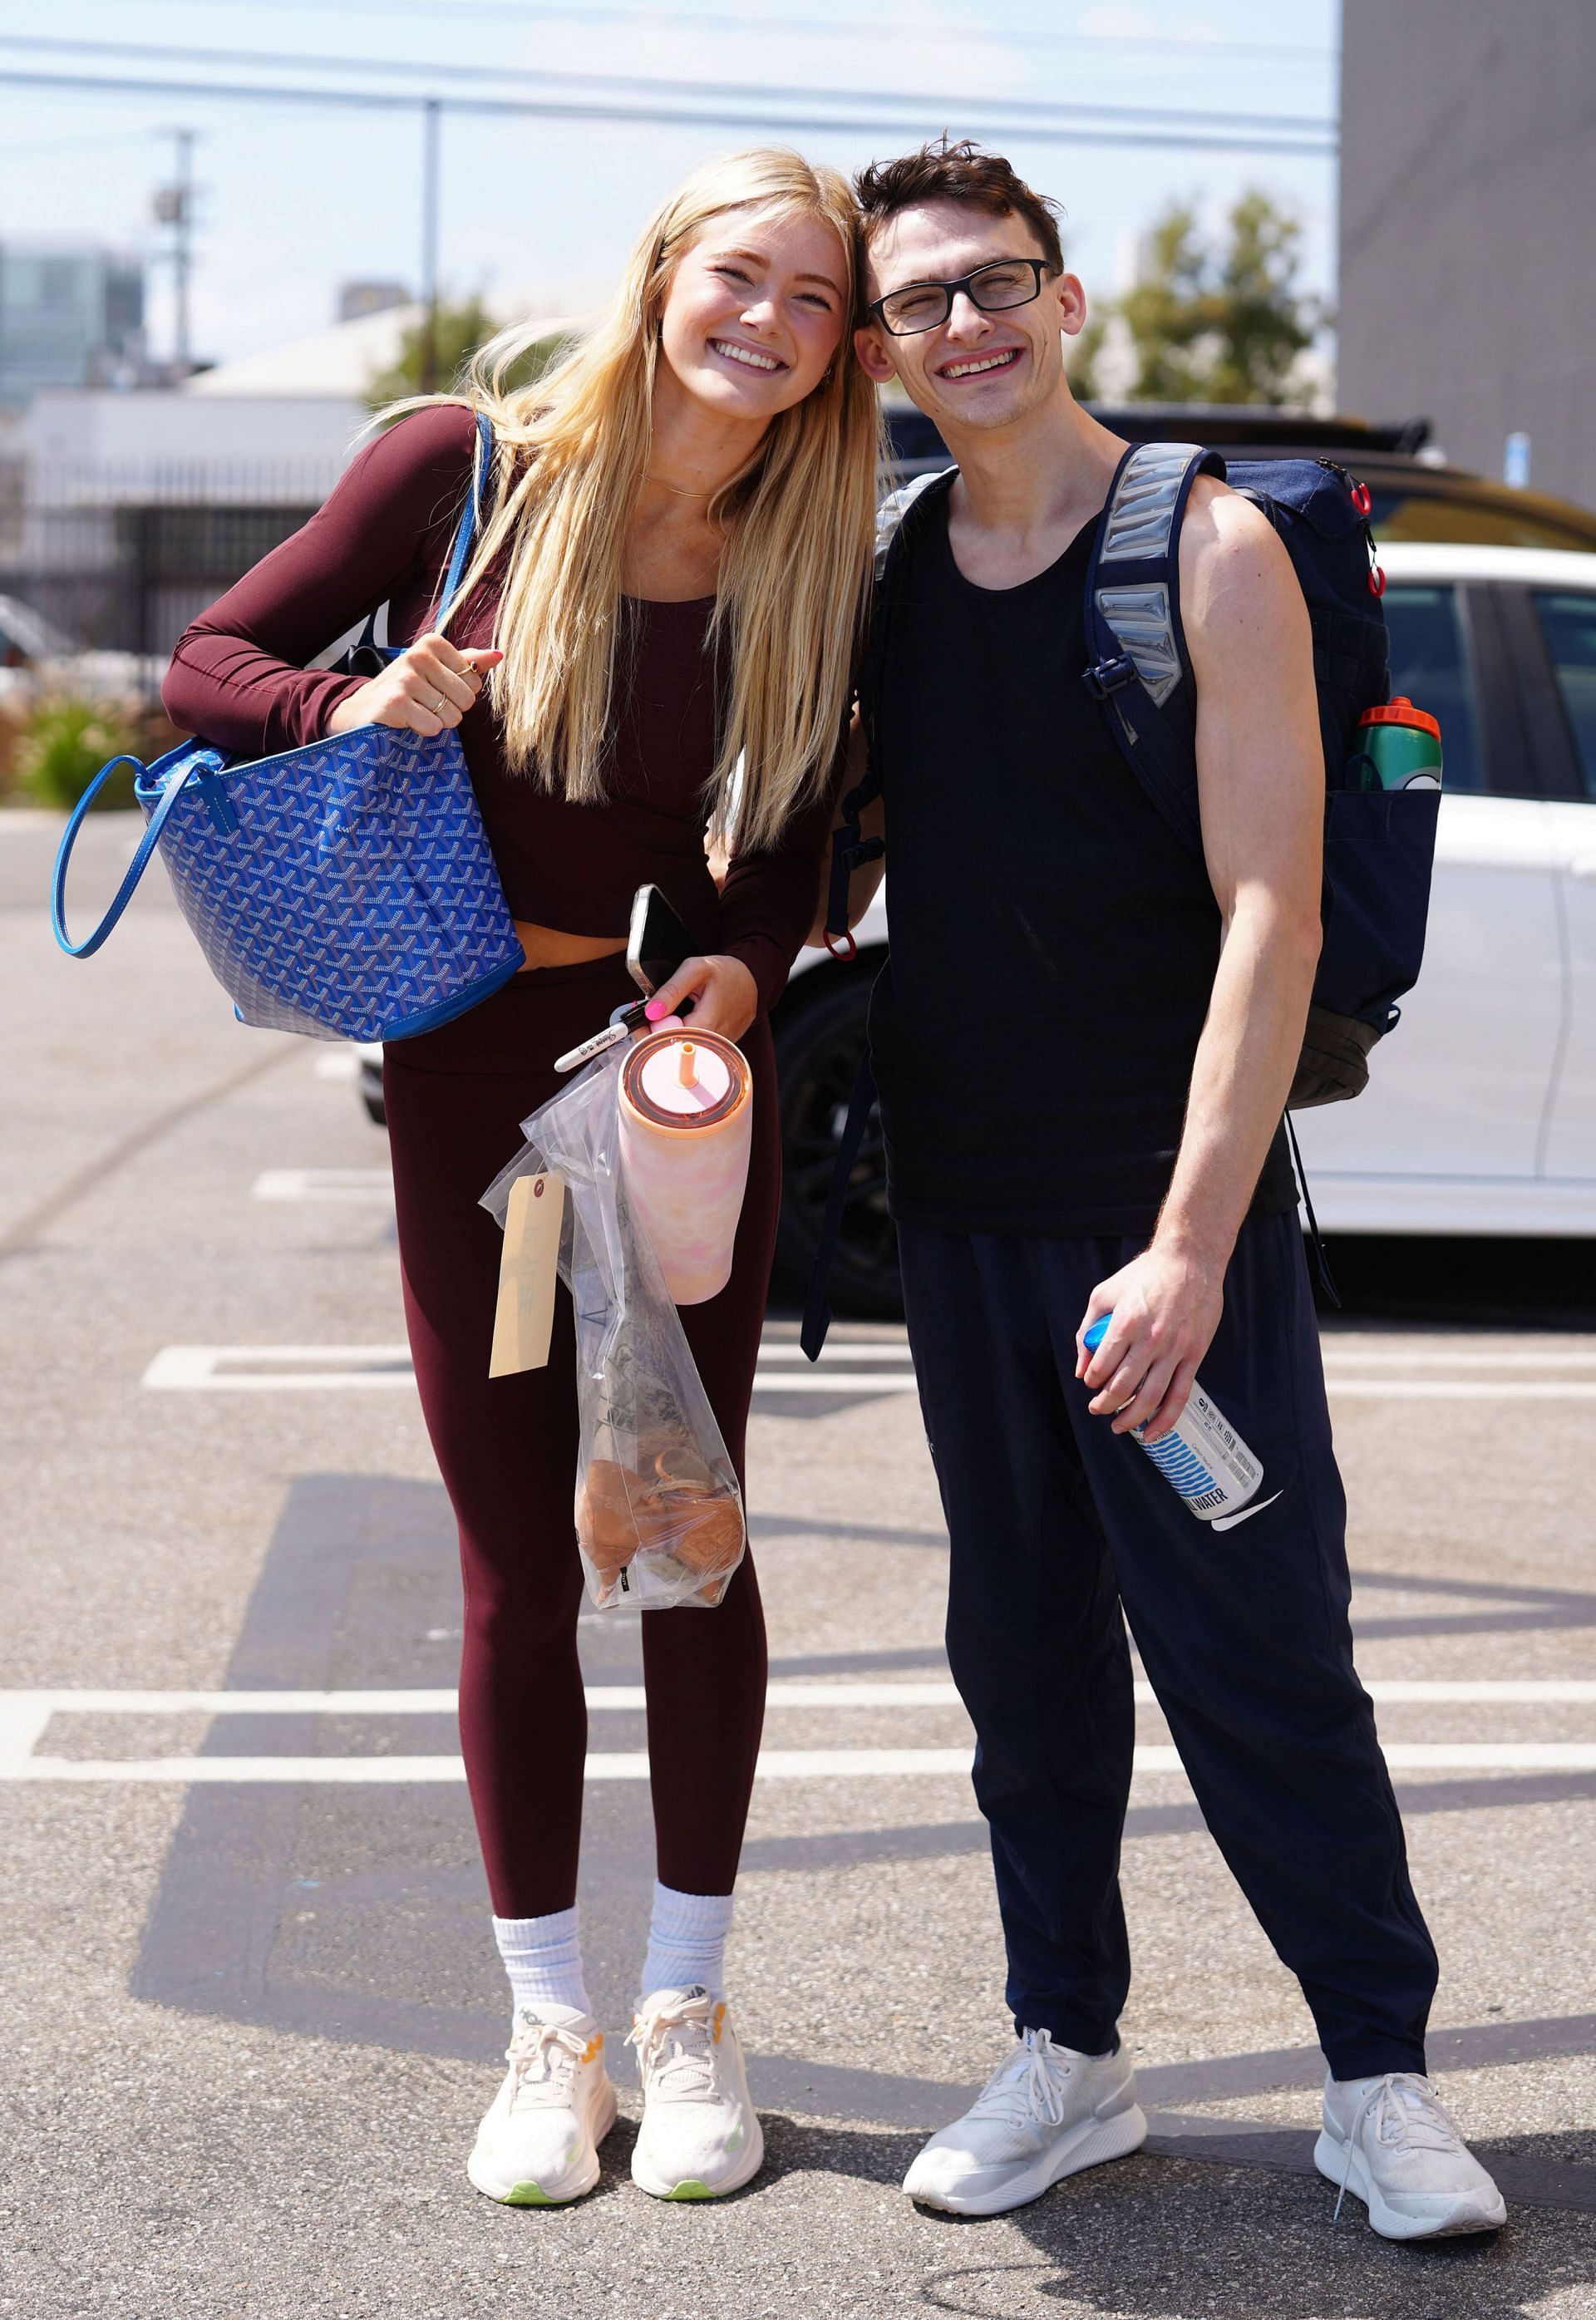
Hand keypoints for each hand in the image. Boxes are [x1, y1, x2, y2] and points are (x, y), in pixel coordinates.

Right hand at [326, 632, 503, 737]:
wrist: (364, 707)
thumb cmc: (407, 689)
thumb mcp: (437, 670)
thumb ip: (469, 662)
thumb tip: (499, 655)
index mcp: (432, 643)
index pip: (475, 681)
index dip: (460, 693)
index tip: (437, 689)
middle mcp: (418, 655)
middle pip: (466, 699)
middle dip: (451, 710)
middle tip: (426, 704)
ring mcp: (405, 679)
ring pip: (451, 716)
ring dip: (436, 721)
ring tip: (415, 711)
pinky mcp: (395, 703)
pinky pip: (433, 727)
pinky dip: (424, 730)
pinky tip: (407, 721)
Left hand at [643, 954, 758, 1042]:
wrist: (753, 981)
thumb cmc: (728, 973)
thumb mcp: (696, 969)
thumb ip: (671, 989)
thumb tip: (651, 1011)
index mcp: (706, 1025)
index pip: (667, 1042)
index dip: (648, 1033)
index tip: (640, 1020)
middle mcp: (712, 1043)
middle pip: (671, 1049)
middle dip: (654, 1033)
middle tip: (652, 1014)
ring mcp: (715, 1049)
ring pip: (680, 1049)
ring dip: (668, 1034)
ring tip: (669, 1015)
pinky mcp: (716, 1049)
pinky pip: (691, 1046)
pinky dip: (681, 1035)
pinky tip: (682, 1021)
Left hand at [1075, 1242, 1225, 1440]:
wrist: (1191, 1260)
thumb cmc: (1145, 1274)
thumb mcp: (1105, 1293)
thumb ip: (1088, 1329)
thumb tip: (1081, 1368)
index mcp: (1125, 1323)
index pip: (1102, 1367)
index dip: (1092, 1381)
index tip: (1091, 1384)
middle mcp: (1150, 1340)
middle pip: (1122, 1387)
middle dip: (1104, 1405)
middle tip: (1097, 1409)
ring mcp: (1175, 1349)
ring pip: (1150, 1397)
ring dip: (1130, 1418)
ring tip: (1118, 1426)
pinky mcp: (1194, 1355)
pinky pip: (1180, 1395)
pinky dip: (1165, 1419)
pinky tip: (1153, 1432)